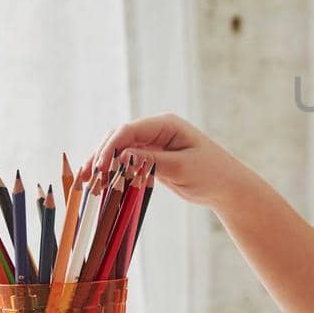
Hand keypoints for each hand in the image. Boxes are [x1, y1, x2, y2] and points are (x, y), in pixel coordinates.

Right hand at [77, 113, 246, 209]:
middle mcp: (157, 130)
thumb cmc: (212, 173)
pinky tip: (100, 183)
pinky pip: (126, 162)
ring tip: (86, 181)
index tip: (98, 167)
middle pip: (119, 138)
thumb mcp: (182, 167)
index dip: (110, 147)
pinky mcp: (151, 159)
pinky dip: (113, 172)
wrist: (228, 188)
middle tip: (87, 178)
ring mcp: (153, 144)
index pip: (129, 130)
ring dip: (103, 164)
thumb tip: (122, 156)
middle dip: (101, 156)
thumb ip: (151, 161)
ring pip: (119, 150)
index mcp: (166, 124)